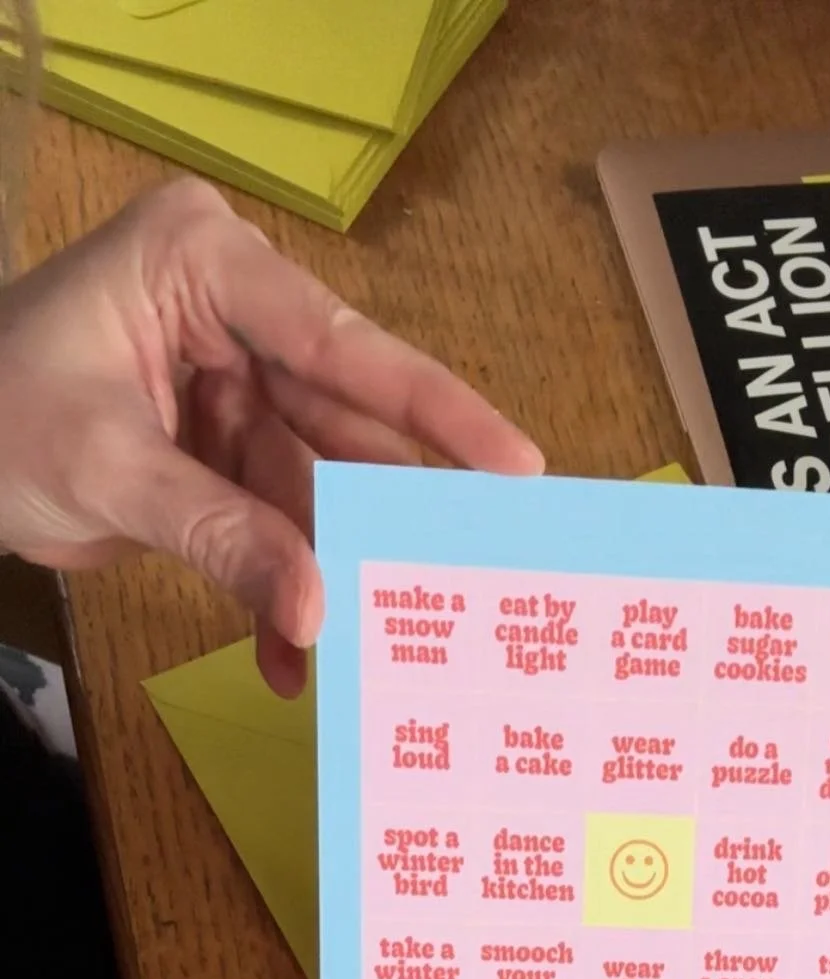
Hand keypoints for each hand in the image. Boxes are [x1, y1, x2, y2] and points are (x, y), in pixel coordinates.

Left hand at [0, 176, 541, 694]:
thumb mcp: (107, 469)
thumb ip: (220, 535)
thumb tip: (315, 611)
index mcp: (204, 265)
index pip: (337, 343)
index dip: (434, 410)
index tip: (516, 464)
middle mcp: (234, 315)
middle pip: (342, 421)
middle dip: (385, 512)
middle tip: (471, 572)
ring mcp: (231, 386)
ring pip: (314, 489)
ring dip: (328, 572)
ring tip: (375, 643)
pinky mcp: (221, 453)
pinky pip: (272, 528)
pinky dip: (278, 592)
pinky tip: (285, 656)